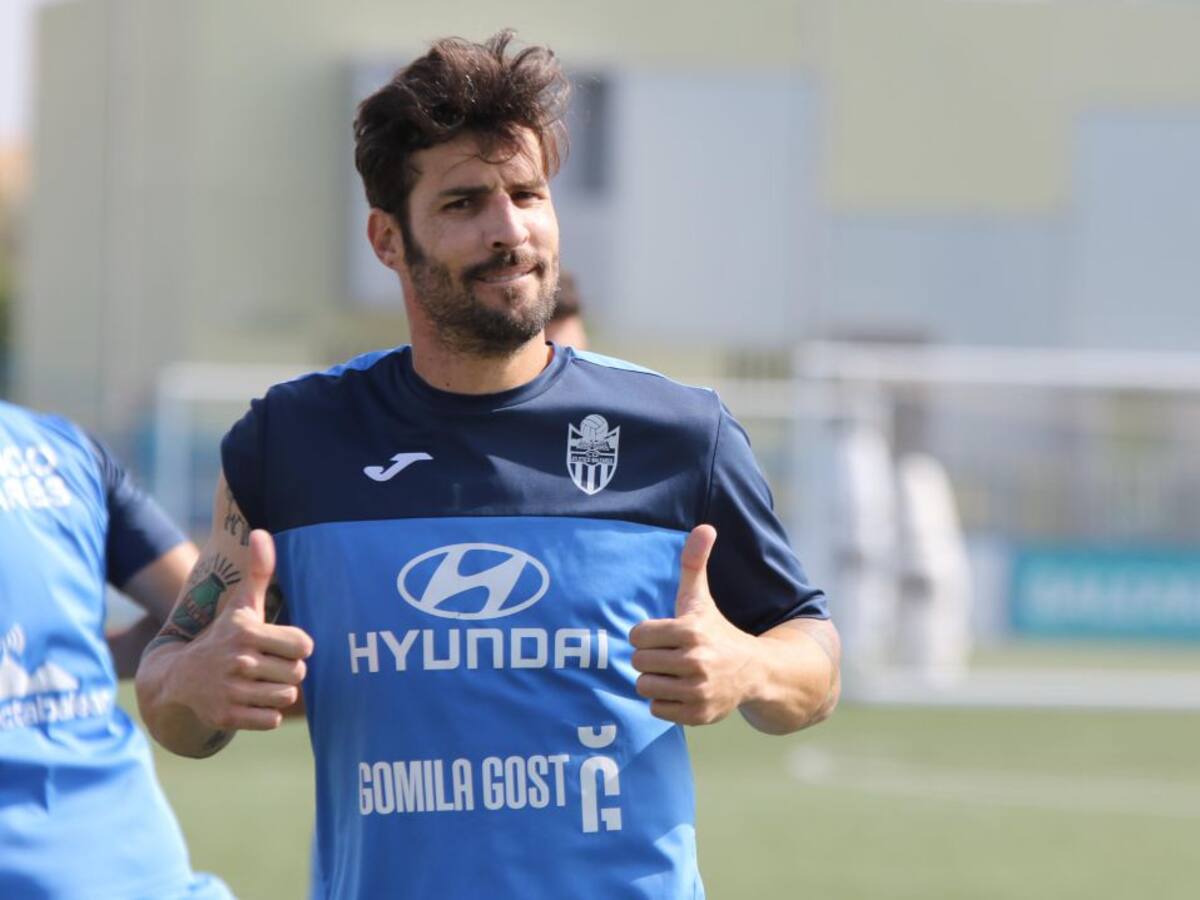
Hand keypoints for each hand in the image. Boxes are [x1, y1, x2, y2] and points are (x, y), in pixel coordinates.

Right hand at [168, 530, 312, 731]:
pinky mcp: (226, 717)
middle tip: (266, 666)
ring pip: (287, 696)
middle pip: (298, 673)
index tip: (279, 645)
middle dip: (288, 670)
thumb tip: (260, 532)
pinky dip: (265, 714)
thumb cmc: (223, 637)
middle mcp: (238, 660)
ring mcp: (231, 690)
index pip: (304, 645)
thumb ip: (258, 571)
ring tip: (257, 682)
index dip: (296, 646)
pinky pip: (271, 719)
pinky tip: (248, 700)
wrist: (177, 678)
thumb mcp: (240, 605)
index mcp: (246, 631)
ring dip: (277, 692)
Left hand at [629, 525, 758, 725]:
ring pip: (645, 688)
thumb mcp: (702, 598)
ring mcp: (698, 690)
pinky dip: (665, 703)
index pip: (638, 635)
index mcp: (691, 630)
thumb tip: (704, 526)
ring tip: (674, 674)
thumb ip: (694, 562)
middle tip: (669, 656)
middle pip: (638, 663)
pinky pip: (657, 710)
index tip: (664, 635)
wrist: (755, 672)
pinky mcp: (698, 714)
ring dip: (655, 682)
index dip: (647, 635)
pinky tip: (683, 691)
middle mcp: (695, 661)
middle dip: (650, 659)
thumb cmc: (717, 631)